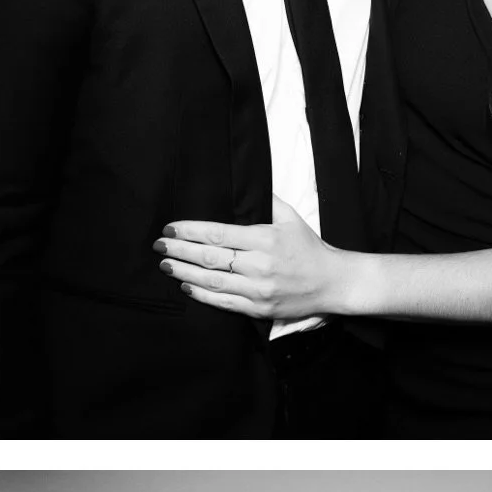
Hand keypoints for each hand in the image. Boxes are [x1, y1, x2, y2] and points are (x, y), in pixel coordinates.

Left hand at [155, 198, 347, 321]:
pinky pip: (224, 302)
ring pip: (212, 281)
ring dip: (184, 272)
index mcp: (265, 238)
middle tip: (158, 245)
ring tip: (165, 264)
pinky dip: (202, 294)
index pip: (218, 233)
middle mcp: (260, 265)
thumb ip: (266, 200)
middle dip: (179, 250)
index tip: (170, 228)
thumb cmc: (309, 248)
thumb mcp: (290, 218)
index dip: (189, 231)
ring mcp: (259, 289)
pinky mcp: (259, 309)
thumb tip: (245, 182)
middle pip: (209, 257)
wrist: (333, 283)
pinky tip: (186, 285)